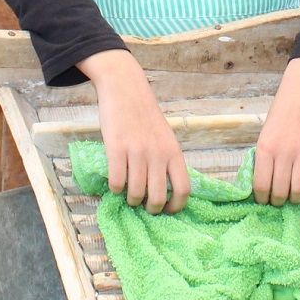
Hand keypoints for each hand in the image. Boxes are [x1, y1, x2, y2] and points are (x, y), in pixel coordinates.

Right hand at [79, 49, 189, 213]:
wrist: (125, 89)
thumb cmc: (145, 115)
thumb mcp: (165, 136)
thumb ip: (166, 159)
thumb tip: (163, 189)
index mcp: (174, 151)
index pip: (183, 189)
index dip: (176, 206)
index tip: (167, 211)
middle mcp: (158, 154)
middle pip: (158, 196)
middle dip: (150, 208)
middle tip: (144, 207)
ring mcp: (137, 152)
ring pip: (136, 192)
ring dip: (131, 200)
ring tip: (128, 196)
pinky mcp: (116, 148)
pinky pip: (117, 181)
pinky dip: (115, 189)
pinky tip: (115, 185)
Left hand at [253, 58, 299, 207]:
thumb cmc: (283, 109)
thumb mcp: (266, 131)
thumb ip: (265, 155)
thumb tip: (264, 181)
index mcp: (265, 147)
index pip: (261, 185)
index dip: (262, 198)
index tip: (264, 201)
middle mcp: (283, 152)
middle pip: (280, 191)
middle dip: (279, 201)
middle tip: (280, 201)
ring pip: (299, 189)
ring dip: (296, 200)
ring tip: (295, 200)